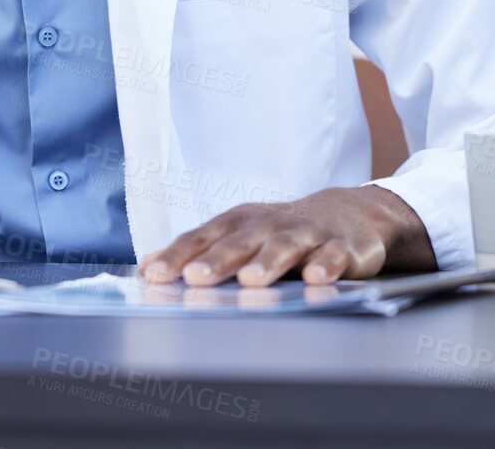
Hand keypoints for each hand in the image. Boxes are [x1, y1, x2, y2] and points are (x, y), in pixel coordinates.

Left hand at [136, 186, 435, 287]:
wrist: (349, 214)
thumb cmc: (281, 231)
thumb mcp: (239, 235)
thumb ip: (197, 252)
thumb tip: (146, 267)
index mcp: (240, 222)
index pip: (203, 237)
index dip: (178, 255)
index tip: (155, 274)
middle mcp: (270, 224)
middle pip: (241, 242)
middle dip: (218, 260)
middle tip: (196, 278)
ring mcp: (307, 234)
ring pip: (285, 246)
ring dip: (268, 262)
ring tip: (251, 279)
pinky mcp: (342, 247)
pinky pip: (334, 256)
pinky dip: (326, 266)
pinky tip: (315, 279)